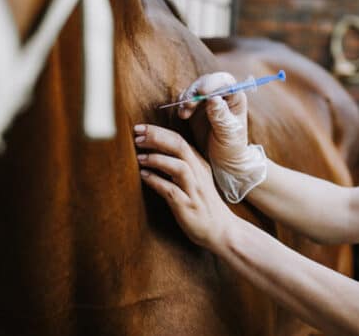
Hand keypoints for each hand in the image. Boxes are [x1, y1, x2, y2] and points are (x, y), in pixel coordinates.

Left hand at [134, 124, 237, 250]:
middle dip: (157, 138)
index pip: (180, 140)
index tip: (140, 128)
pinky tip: (144, 176)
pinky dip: (157, 181)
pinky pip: (172, 190)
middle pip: (179, 147)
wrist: (221, 230)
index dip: (159, 132)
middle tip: (137, 134)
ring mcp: (194, 190)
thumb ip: (179, 166)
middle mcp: (198, 174)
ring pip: (178, 167)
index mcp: (199, 165)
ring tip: (139, 157)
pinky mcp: (188, 206)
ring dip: (157, 159)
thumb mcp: (195, 180)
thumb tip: (154, 153)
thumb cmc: (204, 204)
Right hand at [177, 73, 266, 202]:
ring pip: (194, 90)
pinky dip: (182, 105)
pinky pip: (186, 100)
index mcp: (235, 97)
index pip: (224, 81)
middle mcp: (221, 95)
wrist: (223, 161)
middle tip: (188, 105)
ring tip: (184, 114)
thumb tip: (213, 98)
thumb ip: (221, 116)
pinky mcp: (195, 109)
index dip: (212, 83)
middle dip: (195, 91)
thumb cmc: (232, 147)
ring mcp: (207, 101)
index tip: (202, 93)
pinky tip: (182, 115)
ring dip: (186, 99)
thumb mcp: (228, 133)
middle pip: (206, 83)